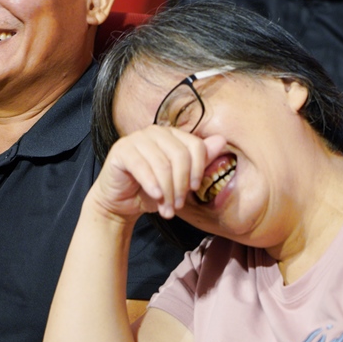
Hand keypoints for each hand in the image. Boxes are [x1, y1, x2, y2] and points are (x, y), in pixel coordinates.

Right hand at [91, 125, 224, 219]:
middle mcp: (154, 132)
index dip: (197, 169)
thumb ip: (199, 161)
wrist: (121, 203)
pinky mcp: (121, 150)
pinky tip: (155, 197)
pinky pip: (141, 166)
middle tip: (178, 205)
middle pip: (180, 155)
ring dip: (167, 190)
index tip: (193, 189)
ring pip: (162, 164)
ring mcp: (136, 138)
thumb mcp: (179, 179)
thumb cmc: (151, 190)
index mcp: (171, 135)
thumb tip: (221, 140)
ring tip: (167, 209)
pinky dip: (151, 184)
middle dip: (181, 185)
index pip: (195, 145)